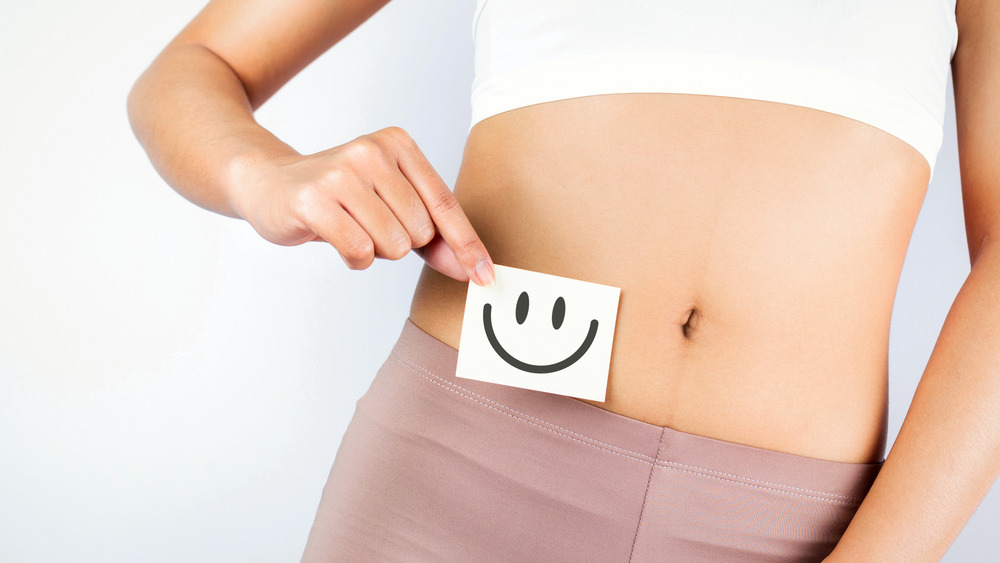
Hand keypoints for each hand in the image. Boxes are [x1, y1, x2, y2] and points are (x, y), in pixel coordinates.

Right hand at [230, 126, 494, 285]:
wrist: (269, 183)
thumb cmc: (339, 197)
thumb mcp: (392, 204)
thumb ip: (435, 235)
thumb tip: (473, 269)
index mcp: (398, 144)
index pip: (445, 204)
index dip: (467, 246)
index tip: (485, 277)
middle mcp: (372, 152)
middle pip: (419, 231)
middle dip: (399, 242)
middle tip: (368, 224)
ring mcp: (341, 174)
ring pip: (392, 244)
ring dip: (374, 250)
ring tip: (350, 226)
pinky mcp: (314, 200)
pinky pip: (360, 252)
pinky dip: (353, 258)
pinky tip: (334, 236)